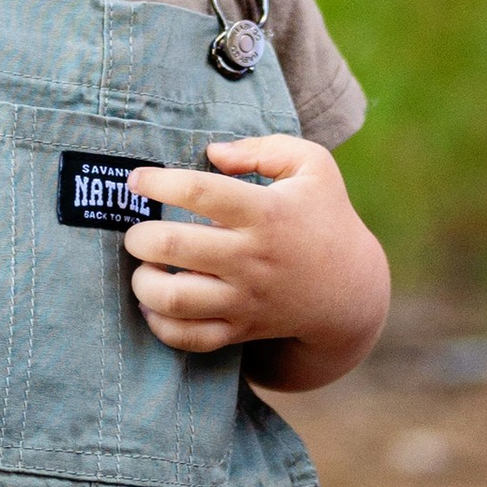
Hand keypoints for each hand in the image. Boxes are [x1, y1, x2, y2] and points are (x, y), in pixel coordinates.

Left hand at [122, 136, 389, 389]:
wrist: (350, 289)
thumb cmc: (324, 216)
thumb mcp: (313, 166)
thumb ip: (263, 148)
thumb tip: (213, 153)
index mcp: (266, 213)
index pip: (199, 191)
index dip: (158, 182)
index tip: (136, 180)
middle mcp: (251, 258)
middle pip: (174, 246)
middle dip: (139, 236)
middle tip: (137, 230)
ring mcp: (245, 299)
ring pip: (174, 299)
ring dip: (143, 282)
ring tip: (143, 267)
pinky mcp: (240, 330)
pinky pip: (189, 338)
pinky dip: (160, 324)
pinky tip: (153, 303)